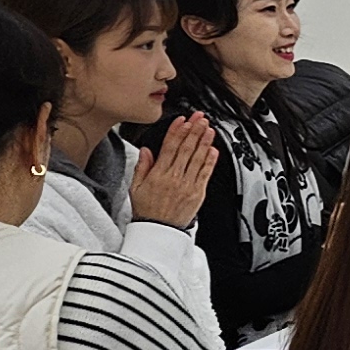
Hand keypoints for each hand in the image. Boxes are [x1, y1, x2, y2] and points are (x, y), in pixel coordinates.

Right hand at [128, 113, 217, 227]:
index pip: (169, 147)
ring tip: (208, 129)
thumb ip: (142, 167)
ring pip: (197, 158)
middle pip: (185, 149)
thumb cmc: (147, 210)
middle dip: (194, 131)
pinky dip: (210, 161)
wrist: (158, 231)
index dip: (177, 131)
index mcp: (158, 174)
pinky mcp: (198, 193)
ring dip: (204, 141)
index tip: (182, 120)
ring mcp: (187, 185)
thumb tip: (146, 150)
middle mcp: (174, 178)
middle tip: (200, 118)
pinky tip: (213, 150)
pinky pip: (205, 174)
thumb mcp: (136, 187)